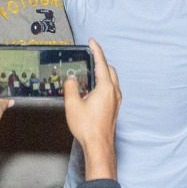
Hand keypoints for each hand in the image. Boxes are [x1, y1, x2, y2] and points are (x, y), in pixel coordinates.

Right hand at [64, 39, 120, 180]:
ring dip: (102, 73)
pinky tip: (92, 90)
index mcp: (106, 87)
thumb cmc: (87, 126)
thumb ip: (71, 87)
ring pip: (111, 80)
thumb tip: (71, 80)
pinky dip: (103, 83)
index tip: (92, 41)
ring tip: (88, 73)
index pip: (101, 63)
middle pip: (109, 70)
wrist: (99, 145)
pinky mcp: (114, 108)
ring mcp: (116, 101)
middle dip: (100, 61)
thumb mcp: (72, 104)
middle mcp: (114, 92)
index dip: (96, 50)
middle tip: (89, 57)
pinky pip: (110, 89)